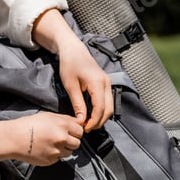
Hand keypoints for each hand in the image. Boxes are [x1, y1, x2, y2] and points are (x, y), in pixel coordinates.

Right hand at [0, 112, 83, 165]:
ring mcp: (56, 151)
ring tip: (51, 143)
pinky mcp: (50, 160)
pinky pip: (58, 158)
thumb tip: (79, 122)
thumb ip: (65, 119)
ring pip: (69, 152)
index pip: (80, 130)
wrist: (13, 138)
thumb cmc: (29, 125)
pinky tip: (44, 149)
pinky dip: (54, 155)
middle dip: (71, 141)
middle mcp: (61, 138)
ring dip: (63, 149)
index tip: (70, 131)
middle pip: (77, 143)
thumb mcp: (48, 116)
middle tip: (61, 138)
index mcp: (62, 125)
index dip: (75, 131)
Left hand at [32, 9, 113, 131]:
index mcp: (98, 83)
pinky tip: (91, 115)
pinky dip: (101, 110)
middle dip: (99, 122)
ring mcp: (107, 83)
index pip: (100, 108)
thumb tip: (81, 120)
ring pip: (110, 106)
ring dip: (101, 117)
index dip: (93, 121)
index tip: (85, 128)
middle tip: (86, 129)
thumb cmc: (69, 65)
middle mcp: (106, 83)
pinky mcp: (105, 84)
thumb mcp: (70, 86)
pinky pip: (107, 101)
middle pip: (108, 109)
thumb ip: (78, 104)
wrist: (73, 50)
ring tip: (87, 123)